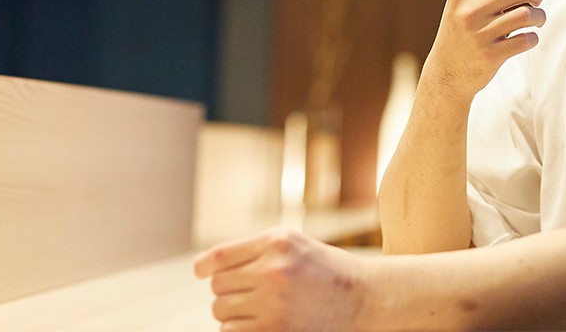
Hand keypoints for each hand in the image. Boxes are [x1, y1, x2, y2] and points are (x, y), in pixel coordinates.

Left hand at [194, 227, 370, 330]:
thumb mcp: (294, 245)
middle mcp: (273, 269)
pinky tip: (261, 324)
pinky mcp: (274, 330)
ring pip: (221, 311)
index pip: (219, 256)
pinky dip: (240, 330)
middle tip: (253, 293)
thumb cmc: (325, 271)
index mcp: (277, 242)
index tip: (201, 272)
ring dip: (233, 313)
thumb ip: (255, 250)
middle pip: (218, 285)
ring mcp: (273, 302)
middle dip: (229, 291)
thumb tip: (205, 268)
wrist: (364, 298)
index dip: (203, 266)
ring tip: (261, 309)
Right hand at [423, 0, 545, 100]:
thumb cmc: (460, 27)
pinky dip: (533, 38)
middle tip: (538, 1)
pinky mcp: (490, 57)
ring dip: (540, 17)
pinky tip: (528, 38)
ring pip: (527, 15)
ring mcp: (478, 35)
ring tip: (538, 20)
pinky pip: (526, 40)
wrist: (447, 72)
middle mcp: (468, 11)